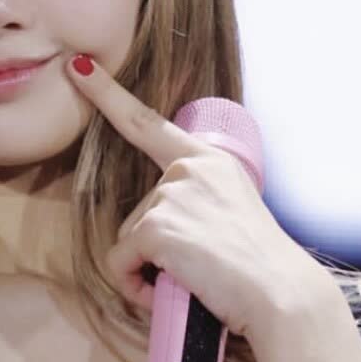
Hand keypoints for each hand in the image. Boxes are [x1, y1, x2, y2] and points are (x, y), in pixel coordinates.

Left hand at [64, 54, 322, 338]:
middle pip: (139, 212)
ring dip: (148, 270)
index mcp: (209, 160)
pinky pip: (121, 264)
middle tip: (200, 269)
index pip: (149, 123)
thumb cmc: (261, 268)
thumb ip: (199, 202)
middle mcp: (188, 169)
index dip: (109, 95)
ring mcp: (170, 194)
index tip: (80, 67)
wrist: (280, 294)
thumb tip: (163, 227)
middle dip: (155, 249)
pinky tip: (170, 292)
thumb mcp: (233, 215)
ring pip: (129, 240)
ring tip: (194, 282)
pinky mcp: (155, 227)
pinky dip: (135, 287)